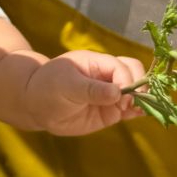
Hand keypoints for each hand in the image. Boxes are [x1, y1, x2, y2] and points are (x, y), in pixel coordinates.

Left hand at [24, 51, 144, 136]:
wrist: (35, 106)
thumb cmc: (48, 88)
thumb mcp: (67, 86)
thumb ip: (92, 90)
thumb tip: (117, 92)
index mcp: (96, 62)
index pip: (121, 66)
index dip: (127, 81)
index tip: (121, 99)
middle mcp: (107, 76)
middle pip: (134, 72)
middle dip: (139, 87)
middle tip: (131, 104)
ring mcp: (110, 94)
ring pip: (135, 92)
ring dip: (141, 100)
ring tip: (139, 110)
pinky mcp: (110, 111)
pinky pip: (129, 110)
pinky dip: (137, 112)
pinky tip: (139, 115)